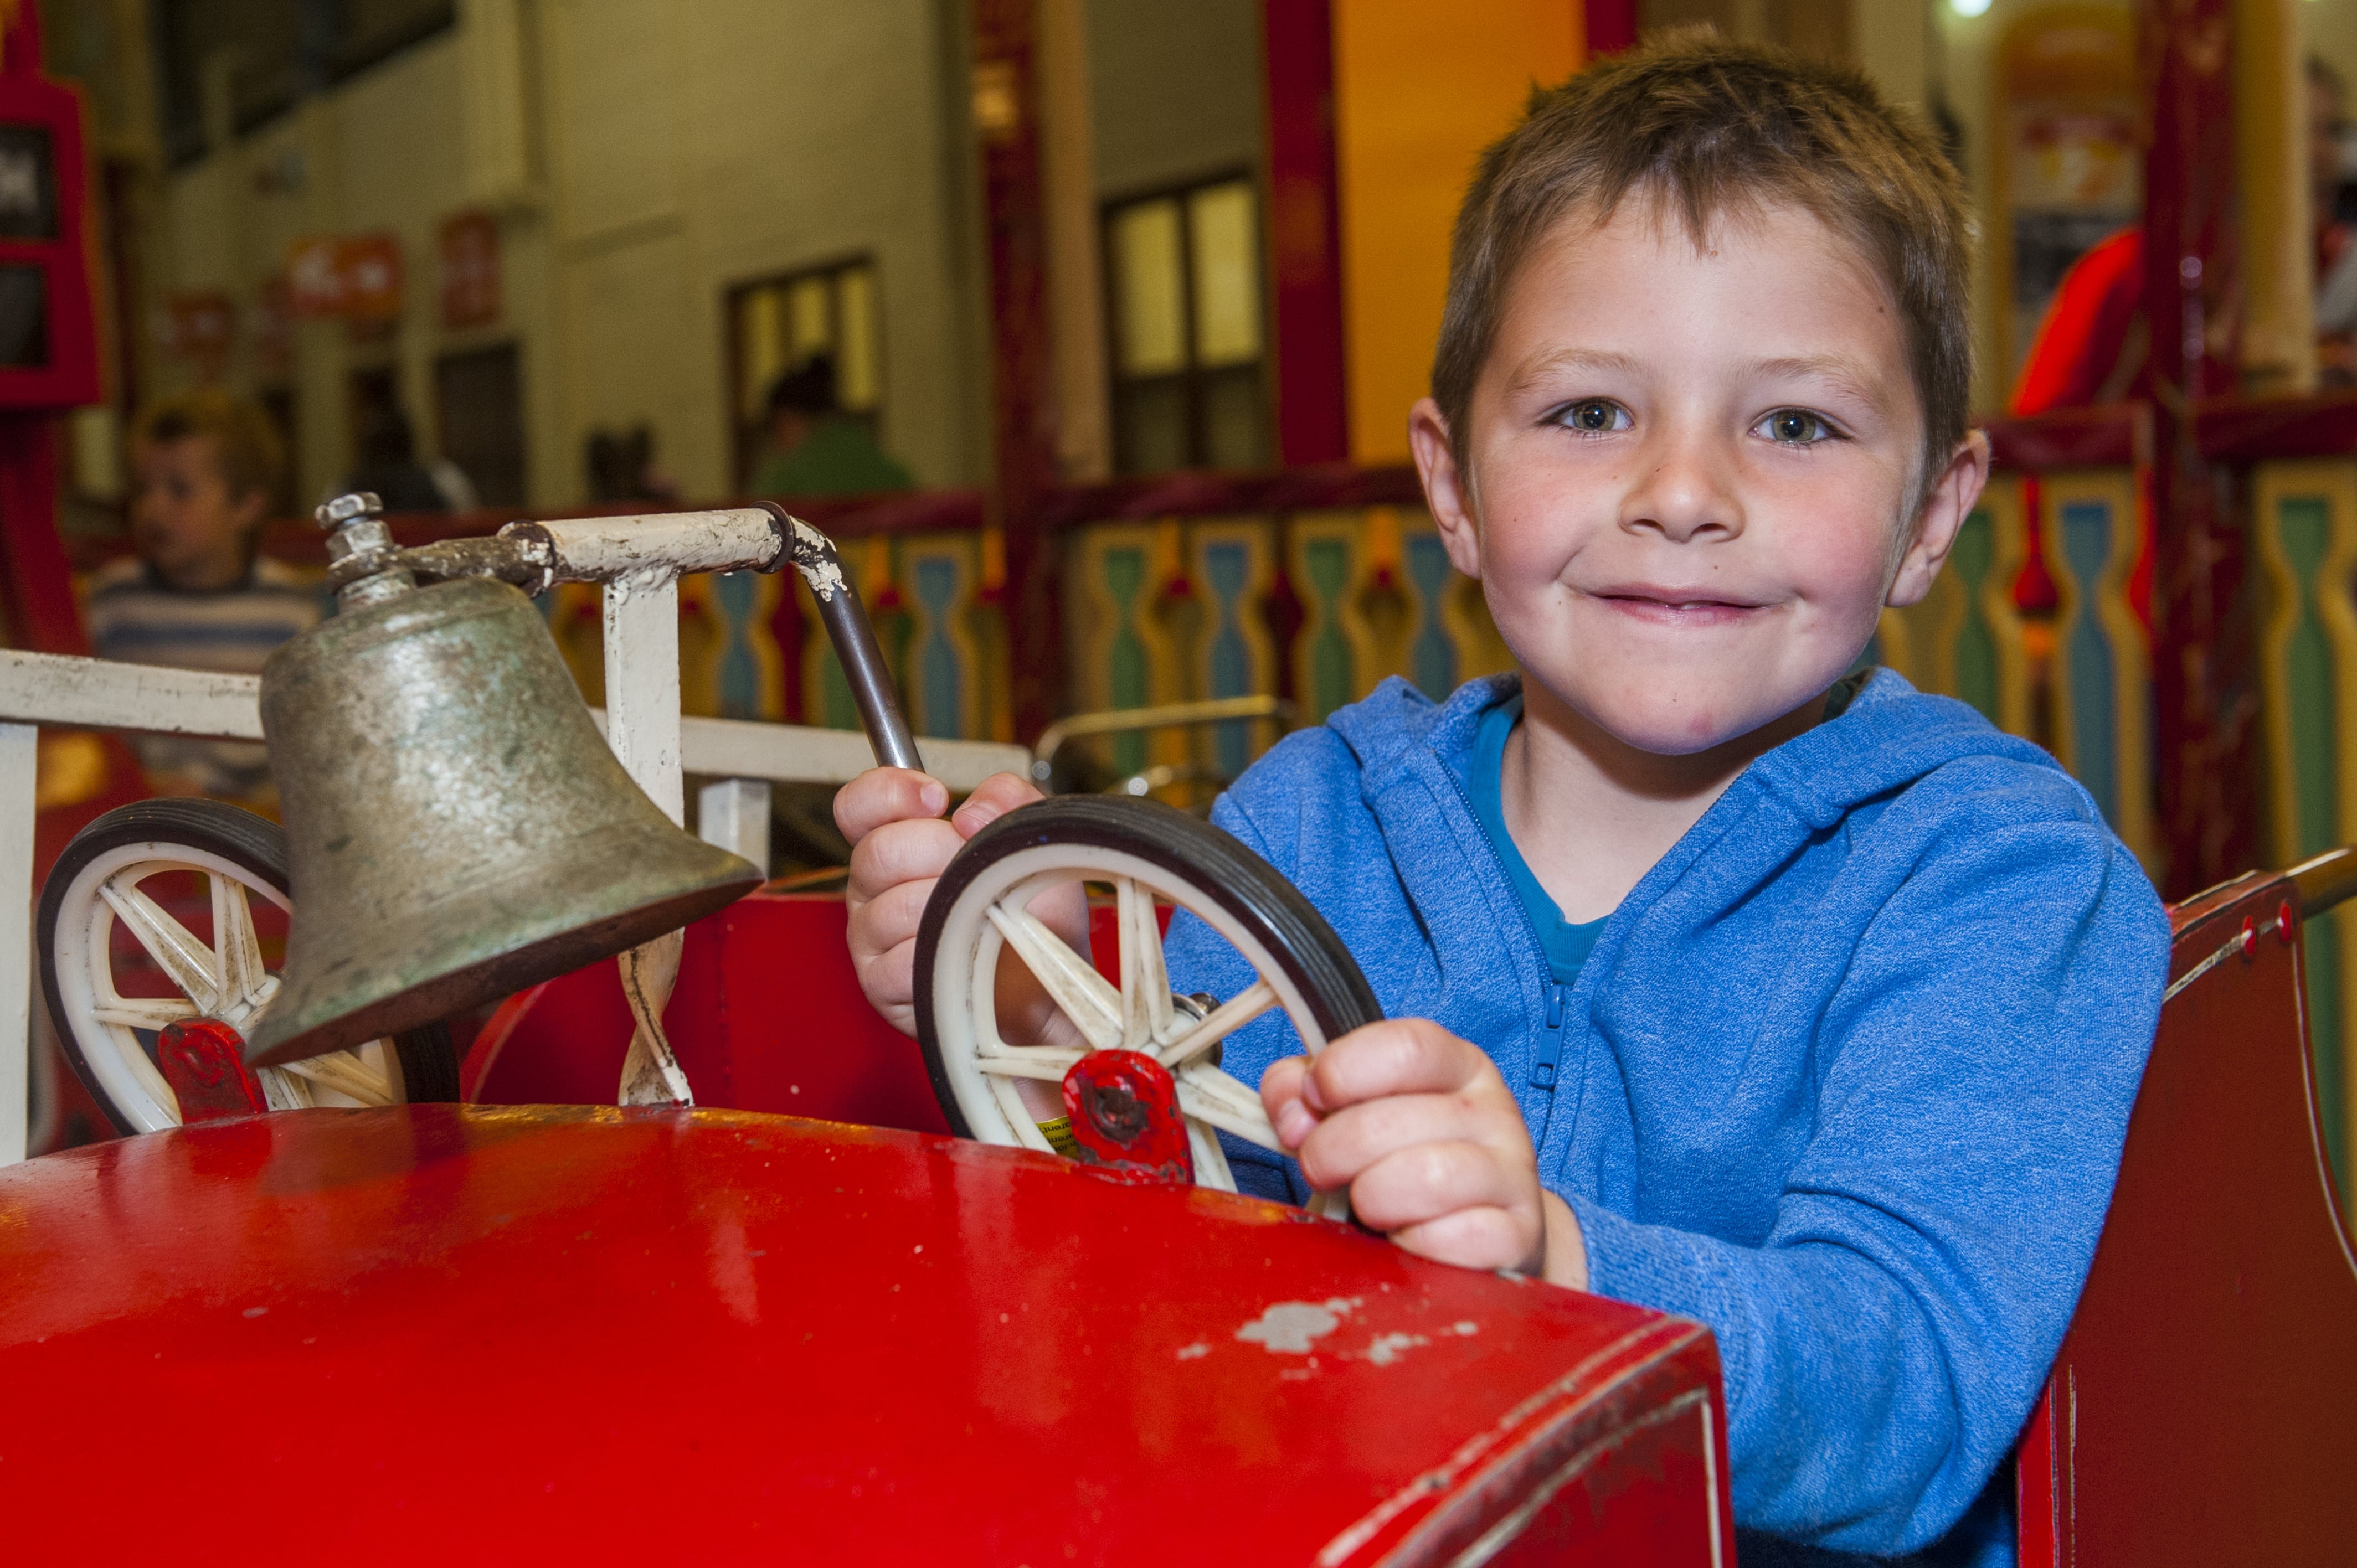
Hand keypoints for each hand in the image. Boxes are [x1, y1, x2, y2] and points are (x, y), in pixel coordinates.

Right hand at [834, 768, 1086, 1044]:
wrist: (1050, 985)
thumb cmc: (1033, 915)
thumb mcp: (1029, 843)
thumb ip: (1007, 799)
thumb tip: (969, 812)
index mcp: (895, 844)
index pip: (857, 806)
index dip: (889, 793)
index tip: (937, 799)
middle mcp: (871, 888)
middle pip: (878, 852)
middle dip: (941, 854)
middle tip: (979, 873)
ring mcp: (870, 937)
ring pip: (892, 907)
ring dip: (949, 911)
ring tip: (981, 919)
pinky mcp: (880, 984)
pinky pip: (899, 961)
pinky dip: (941, 957)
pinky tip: (964, 957)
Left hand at [1262, 1018, 1587, 1288]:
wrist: (1485, 1232)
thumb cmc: (1407, 1161)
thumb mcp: (1360, 1108)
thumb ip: (1308, 1090)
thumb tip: (1290, 1107)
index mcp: (1456, 1065)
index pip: (1406, 1047)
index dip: (1342, 1072)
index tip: (1313, 1099)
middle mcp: (1492, 1112)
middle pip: (1391, 1120)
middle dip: (1331, 1151)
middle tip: (1320, 1169)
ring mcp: (1512, 1174)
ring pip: (1427, 1178)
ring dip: (1372, 1198)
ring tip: (1365, 1206)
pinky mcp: (1519, 1235)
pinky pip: (1458, 1239)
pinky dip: (1413, 1243)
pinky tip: (1404, 1239)